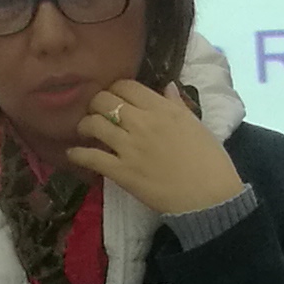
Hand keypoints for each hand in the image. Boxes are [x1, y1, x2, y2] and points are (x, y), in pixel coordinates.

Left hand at [64, 79, 243, 218]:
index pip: (126, 86)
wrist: (210, 198)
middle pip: (104, 100)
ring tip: (84, 132)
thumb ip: (178, 105)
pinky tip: (73, 154)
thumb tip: (167, 86)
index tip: (114, 98)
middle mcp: (142, 122)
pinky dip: (78, 155)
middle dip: (95, 104)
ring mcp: (129, 147)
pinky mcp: (121, 172)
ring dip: (84, 126)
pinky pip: (90, 158)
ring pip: (94, 124)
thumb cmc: (210, 162)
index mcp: (162, 109)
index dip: (115, 89)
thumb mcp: (197, 125)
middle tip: (96, 114)